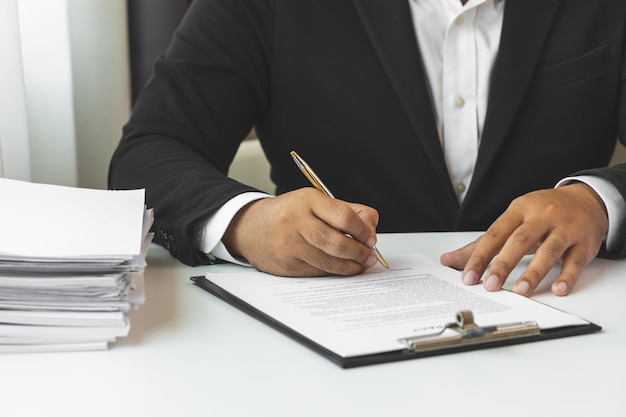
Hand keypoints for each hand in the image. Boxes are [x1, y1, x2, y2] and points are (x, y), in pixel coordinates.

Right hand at [222, 187, 379, 275]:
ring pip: (329, 262)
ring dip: (350, 266)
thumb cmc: (287, 214)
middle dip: (360, 253)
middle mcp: (296, 221)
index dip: (363, 230)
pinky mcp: (286, 265)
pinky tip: (341, 268)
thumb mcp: (314, 201)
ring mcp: (289, 245)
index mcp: (307, 200)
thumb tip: (371, 229)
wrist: (250, 227)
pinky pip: (318, 272)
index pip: (344, 217)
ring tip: (360, 265)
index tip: (371, 238)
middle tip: (369, 257)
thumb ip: (346, 211)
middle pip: (337, 243)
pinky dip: (333, 272)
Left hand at [440, 183, 607, 295]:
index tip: (468, 276)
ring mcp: (565, 229)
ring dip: (534, 272)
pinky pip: (576, 261)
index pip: (495, 234)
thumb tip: (449, 260)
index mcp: (519, 210)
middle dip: (503, 264)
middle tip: (490, 285)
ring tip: (520, 291)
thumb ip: (483, 243)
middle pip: (520, 241)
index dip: (480, 256)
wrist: (587, 199)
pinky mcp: (585, 243)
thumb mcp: (513, 219)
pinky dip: (567, 276)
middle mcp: (542, 217)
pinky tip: (558, 289)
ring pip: (549, 251)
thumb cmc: (543, 212)